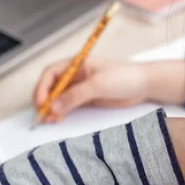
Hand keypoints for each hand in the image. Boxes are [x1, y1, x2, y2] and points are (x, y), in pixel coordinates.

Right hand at [32, 58, 149, 121]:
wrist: (144, 85)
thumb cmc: (125, 76)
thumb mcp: (99, 84)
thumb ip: (76, 95)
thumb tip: (54, 105)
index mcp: (77, 63)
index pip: (51, 73)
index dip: (42, 87)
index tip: (41, 102)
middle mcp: (75, 75)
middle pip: (51, 86)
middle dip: (44, 99)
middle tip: (42, 114)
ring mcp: (80, 87)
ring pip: (58, 97)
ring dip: (52, 108)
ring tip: (50, 120)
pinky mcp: (86, 98)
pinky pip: (68, 105)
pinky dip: (61, 112)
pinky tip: (58, 119)